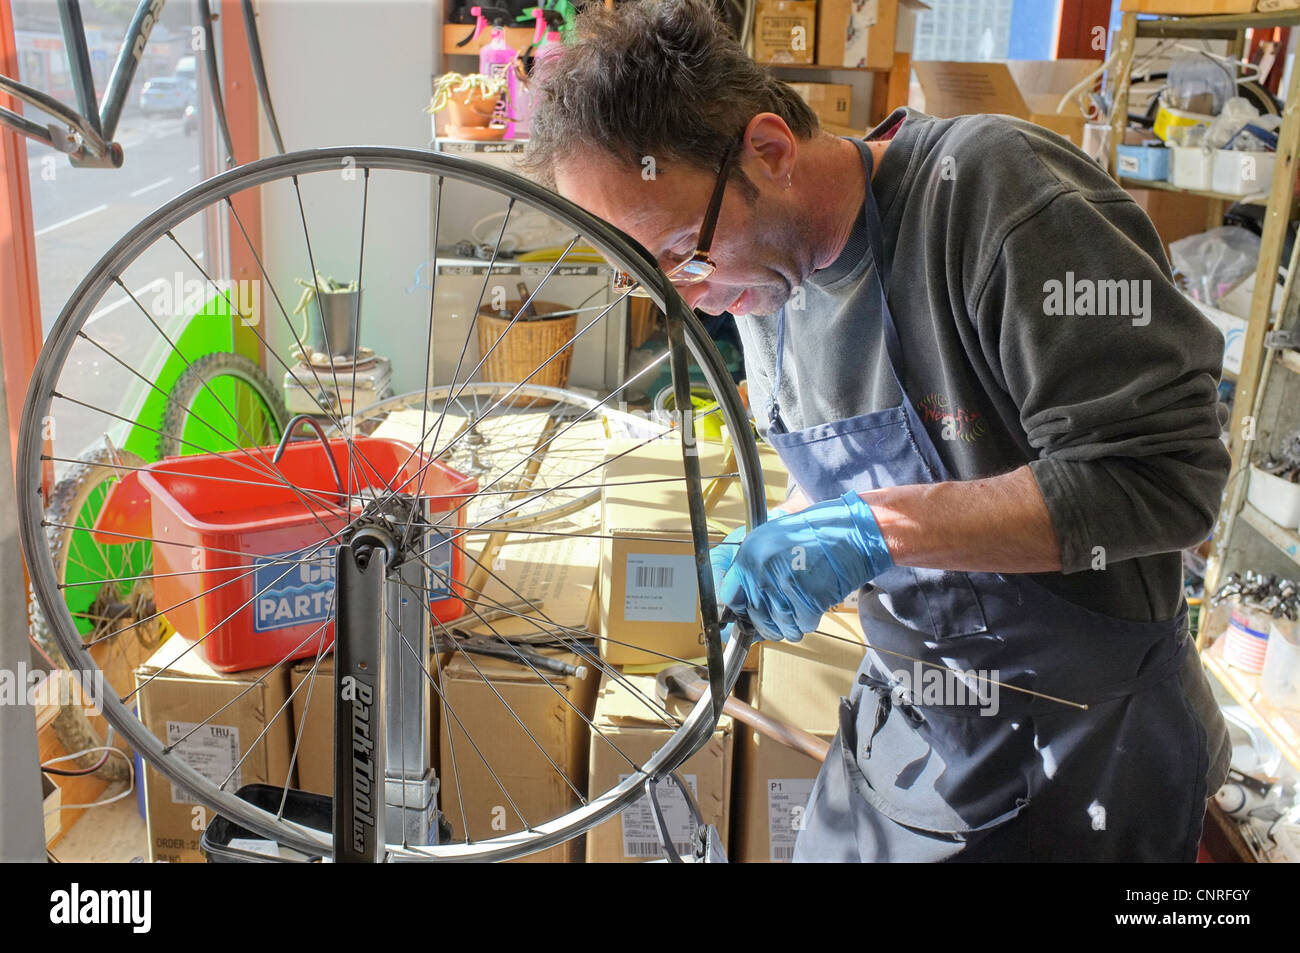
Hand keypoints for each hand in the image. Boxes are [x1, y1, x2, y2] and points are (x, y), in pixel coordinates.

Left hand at [718, 491, 891, 641]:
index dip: (739, 611)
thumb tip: (737, 601)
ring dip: (790, 624)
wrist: (849, 533)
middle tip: (782, 614)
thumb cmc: (812, 536)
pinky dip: (808, 621)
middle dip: (767, 622)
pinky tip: (814, 605)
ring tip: (800, 607)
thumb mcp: (770, 541)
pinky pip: (801, 627)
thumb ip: (751, 569)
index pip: (729, 597)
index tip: (745, 617)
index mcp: (749, 554)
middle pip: (755, 617)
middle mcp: (761, 571)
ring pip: (778, 626)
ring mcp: (784, 586)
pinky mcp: (807, 600)